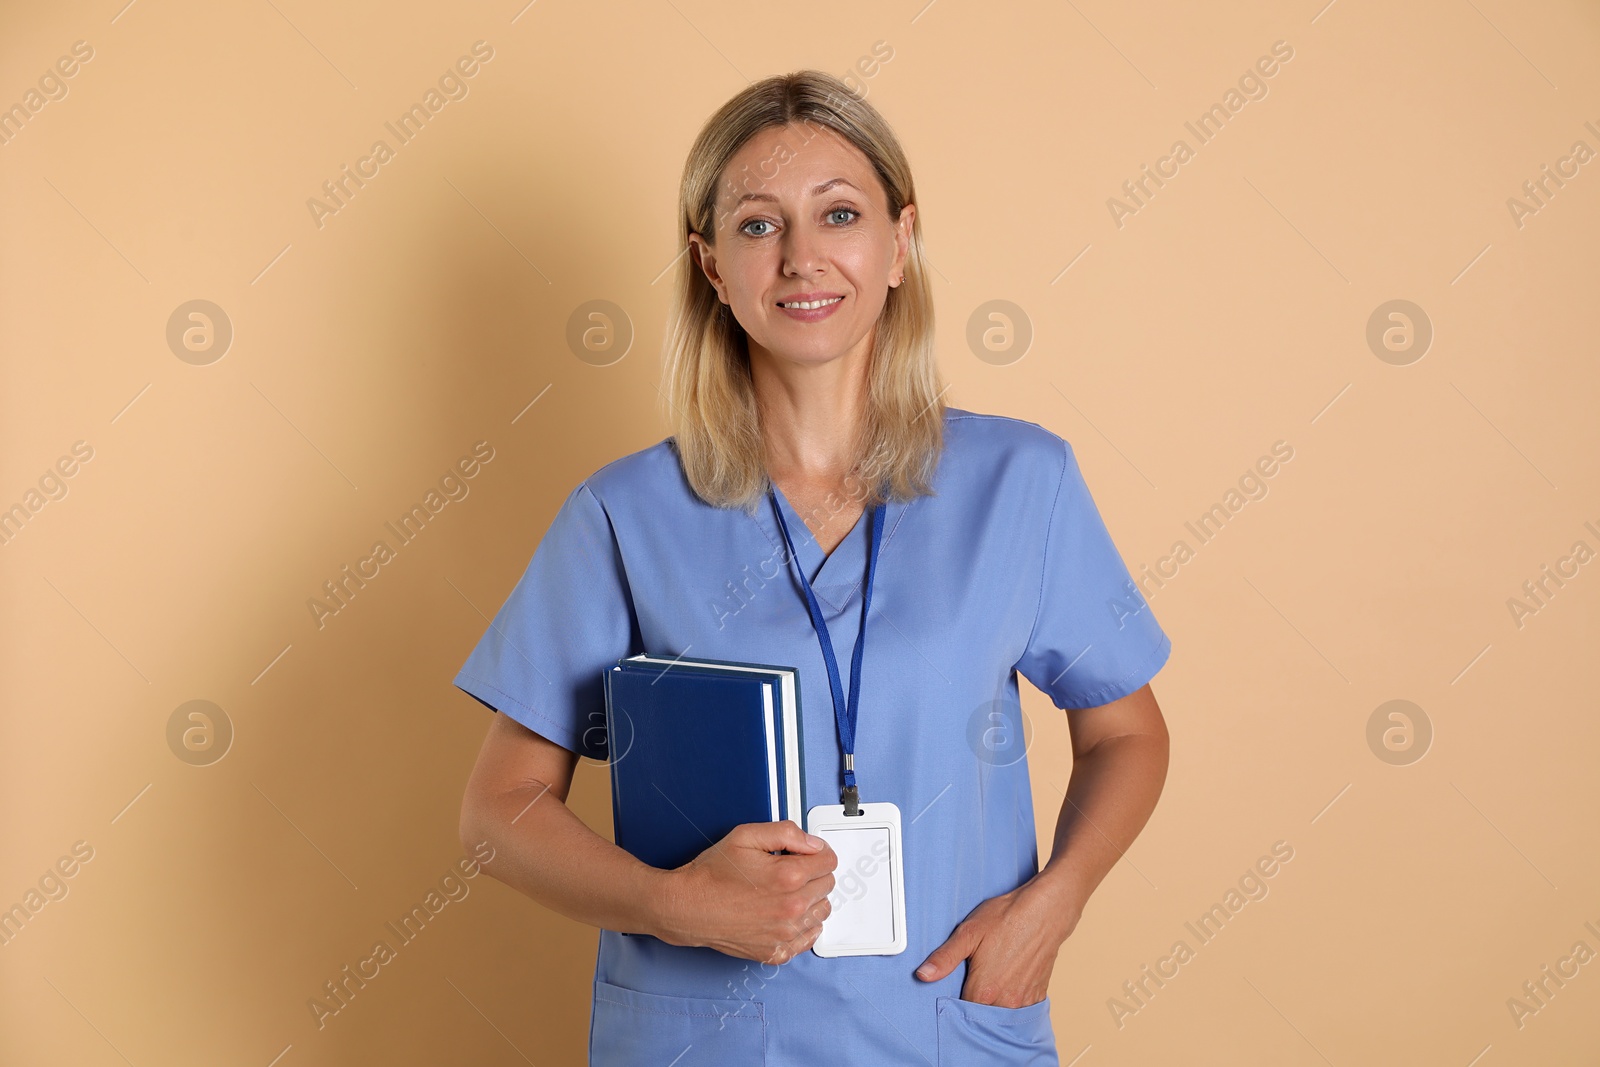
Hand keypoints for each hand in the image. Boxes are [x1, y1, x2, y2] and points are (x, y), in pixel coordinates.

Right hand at [656, 820, 837, 964]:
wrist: (689, 907)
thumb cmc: (712, 874)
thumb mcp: (746, 835)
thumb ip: (786, 833)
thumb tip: (813, 844)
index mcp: (788, 876)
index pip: (830, 861)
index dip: (817, 852)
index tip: (806, 854)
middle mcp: (791, 907)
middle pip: (828, 885)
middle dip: (813, 874)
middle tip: (789, 871)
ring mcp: (785, 933)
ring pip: (822, 912)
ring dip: (811, 899)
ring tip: (786, 893)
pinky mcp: (777, 951)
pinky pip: (810, 938)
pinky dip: (803, 926)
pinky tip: (785, 914)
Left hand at [913, 878, 1081, 1007]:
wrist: (1044, 911)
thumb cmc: (1007, 918)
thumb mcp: (968, 933)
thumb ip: (944, 958)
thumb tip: (923, 975)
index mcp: (983, 990)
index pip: (960, 1012)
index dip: (954, 1002)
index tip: (954, 991)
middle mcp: (1005, 1001)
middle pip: (981, 1015)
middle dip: (974, 1004)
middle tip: (974, 980)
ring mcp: (1023, 1001)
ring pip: (1001, 1014)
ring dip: (993, 1005)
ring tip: (991, 981)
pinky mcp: (1037, 995)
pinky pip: (1020, 1011)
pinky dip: (1012, 1003)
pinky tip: (1008, 984)